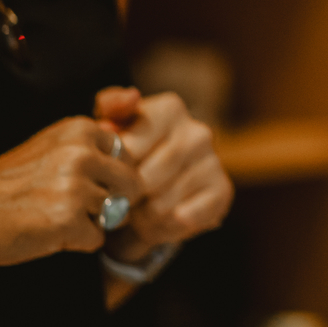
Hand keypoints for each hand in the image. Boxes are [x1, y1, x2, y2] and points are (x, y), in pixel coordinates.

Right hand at [0, 115, 141, 264]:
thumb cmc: (9, 182)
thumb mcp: (53, 147)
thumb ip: (92, 149)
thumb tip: (140, 166)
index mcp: (81, 130)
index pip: (128, 156)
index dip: (109, 177)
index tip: (79, 182)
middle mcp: (82, 153)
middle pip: (132, 185)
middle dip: (112, 201)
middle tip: (77, 207)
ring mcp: (75, 186)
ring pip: (114, 213)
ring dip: (90, 222)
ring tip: (53, 216)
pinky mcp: (67, 220)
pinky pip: (97, 238)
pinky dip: (77, 242)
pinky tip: (47, 232)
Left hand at [94, 88, 232, 254]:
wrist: (153, 190)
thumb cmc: (128, 154)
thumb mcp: (111, 128)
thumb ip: (112, 107)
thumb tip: (130, 97)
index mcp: (169, 108)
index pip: (130, 148)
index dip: (112, 172)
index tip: (105, 177)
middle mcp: (197, 130)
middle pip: (145, 179)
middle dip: (125, 199)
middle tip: (117, 202)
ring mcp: (213, 160)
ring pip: (162, 204)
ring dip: (141, 218)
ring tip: (137, 212)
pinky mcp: (223, 190)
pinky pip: (184, 219)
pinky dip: (165, 229)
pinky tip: (159, 221)